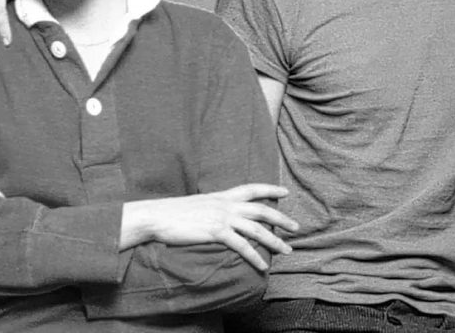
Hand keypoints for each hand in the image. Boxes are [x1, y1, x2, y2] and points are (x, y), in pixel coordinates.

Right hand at [124, 183, 297, 270]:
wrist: (158, 216)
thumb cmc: (173, 212)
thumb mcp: (198, 204)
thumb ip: (213, 207)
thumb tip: (220, 214)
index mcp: (222, 196)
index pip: (252, 189)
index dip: (270, 190)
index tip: (285, 192)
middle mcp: (226, 205)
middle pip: (262, 210)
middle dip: (281, 219)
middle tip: (296, 227)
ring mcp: (223, 218)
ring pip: (257, 230)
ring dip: (274, 241)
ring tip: (286, 250)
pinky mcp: (217, 232)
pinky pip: (242, 246)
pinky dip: (255, 257)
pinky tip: (263, 266)